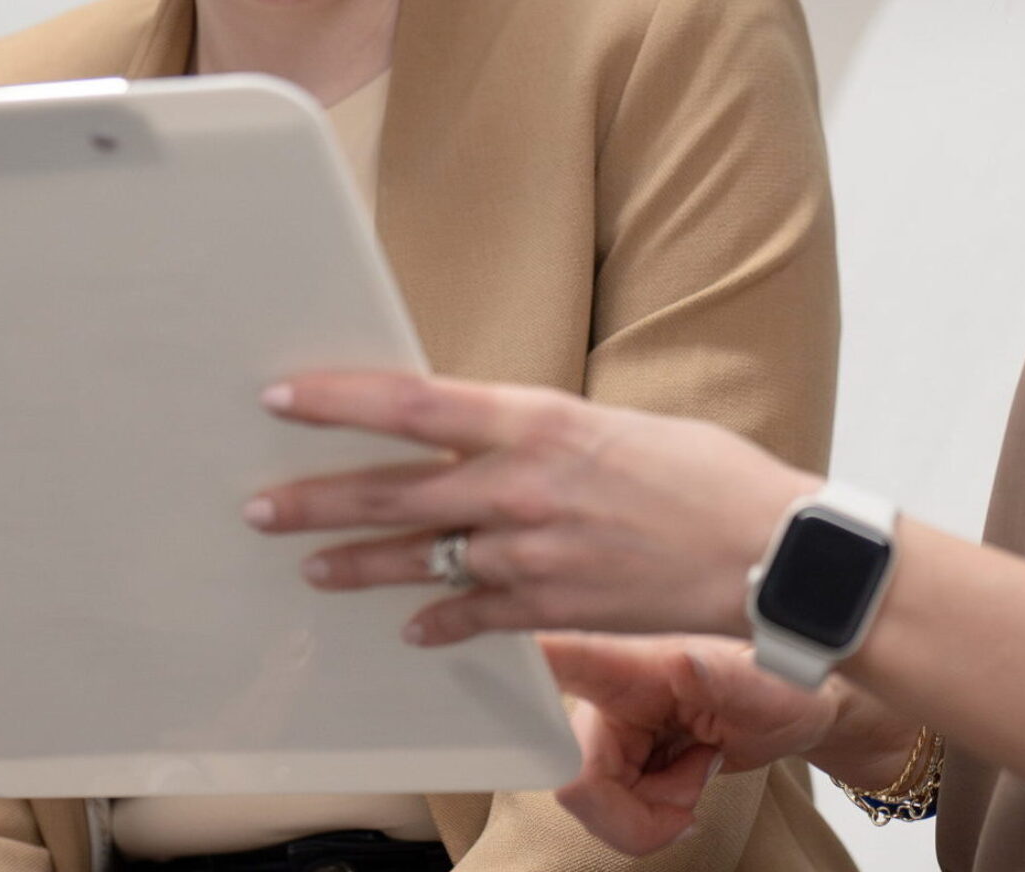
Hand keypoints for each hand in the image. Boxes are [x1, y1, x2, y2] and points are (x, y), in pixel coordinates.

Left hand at [245, 371, 811, 643]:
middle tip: (260, 506)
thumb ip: (543, 433)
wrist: (764, 548)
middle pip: (392, 489)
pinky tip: (411, 626)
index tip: (282, 398)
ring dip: (356, 564)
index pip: (411, 402)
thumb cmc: (703, 472)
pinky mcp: (550, 607)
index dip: (337, 401)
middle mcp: (520, 485)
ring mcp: (530, 553)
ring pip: (417, 559)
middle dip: (316, 499)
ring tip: (310, 567)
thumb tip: (489, 437)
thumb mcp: (612, 425)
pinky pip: (471, 617)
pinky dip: (438, 620)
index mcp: (539, 418)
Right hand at [542, 634, 841, 854]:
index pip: (564, 655)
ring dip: (649, 811)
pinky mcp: (616, 756)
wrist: (800, 712)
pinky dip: (650, 816)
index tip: (460, 642)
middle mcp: (610, 689)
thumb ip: (727, 677)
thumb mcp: (772, 683)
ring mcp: (610, 726)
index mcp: (637, 658)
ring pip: (589, 802)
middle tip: (688, 797)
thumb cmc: (786, 682)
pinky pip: (609, 811)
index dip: (515, 659)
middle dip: (631, 812)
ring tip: (694, 772)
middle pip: (573, 776)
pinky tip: (684, 781)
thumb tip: (687, 663)